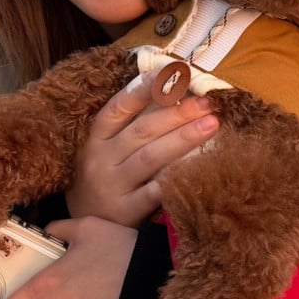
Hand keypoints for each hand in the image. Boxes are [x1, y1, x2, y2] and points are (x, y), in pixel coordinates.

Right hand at [65, 77, 216, 227]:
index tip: (172, 73)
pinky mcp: (125, 211)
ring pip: (150, 158)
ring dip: (183, 139)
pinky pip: (154, 193)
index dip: (144, 88)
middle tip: (207, 102)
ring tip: (212, 124)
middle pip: (142, 131)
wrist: (86, 225)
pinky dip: (174, 179)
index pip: (119, 107)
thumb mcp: (106, 148)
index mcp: (98, 137)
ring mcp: (113, 185)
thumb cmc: (105, 176)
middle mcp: (102, 158)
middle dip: (177, 113)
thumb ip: (132, 123)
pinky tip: (198, 168)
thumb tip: (173, 89)